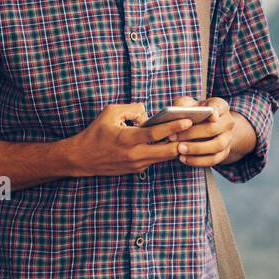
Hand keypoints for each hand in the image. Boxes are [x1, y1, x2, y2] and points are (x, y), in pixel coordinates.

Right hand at [66, 103, 194, 176]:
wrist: (82, 158)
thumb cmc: (96, 133)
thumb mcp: (110, 113)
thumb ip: (132, 108)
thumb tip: (149, 113)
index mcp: (128, 139)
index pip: (156, 134)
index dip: (173, 127)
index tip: (188, 120)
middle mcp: (134, 154)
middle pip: (167, 151)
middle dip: (183, 142)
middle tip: (196, 132)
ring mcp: (137, 165)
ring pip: (164, 157)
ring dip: (176, 148)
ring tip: (189, 136)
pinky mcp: (137, 170)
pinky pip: (156, 160)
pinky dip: (164, 152)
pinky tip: (173, 143)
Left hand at [168, 96, 252, 167]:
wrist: (207, 128)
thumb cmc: (195, 113)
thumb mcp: (189, 105)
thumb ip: (182, 105)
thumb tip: (175, 111)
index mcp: (220, 107)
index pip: (219, 108)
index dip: (215, 112)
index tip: (210, 115)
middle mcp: (227, 122)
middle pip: (213, 129)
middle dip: (192, 134)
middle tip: (173, 137)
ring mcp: (227, 139)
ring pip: (216, 146)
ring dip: (196, 149)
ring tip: (179, 149)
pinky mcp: (224, 153)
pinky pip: (213, 159)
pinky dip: (198, 161)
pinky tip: (183, 159)